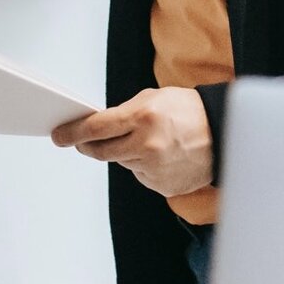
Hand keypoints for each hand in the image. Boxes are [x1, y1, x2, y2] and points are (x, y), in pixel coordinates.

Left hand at [52, 88, 213, 197]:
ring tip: (146, 139)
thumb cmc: (188, 110)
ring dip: (123, 152)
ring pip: (121, 162)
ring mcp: (154, 169)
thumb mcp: (155, 98)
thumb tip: (95, 126)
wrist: (224, 133)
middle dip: (88, 145)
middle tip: (83, 141)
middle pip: (101, 151)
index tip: (58, 135)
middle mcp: (147, 145)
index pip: (96, 128)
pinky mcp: (161, 186)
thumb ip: (124, 112)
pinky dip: (141, 165)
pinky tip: (160, 154)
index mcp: (144, 117)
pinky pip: (139, 175)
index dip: (73, 132)